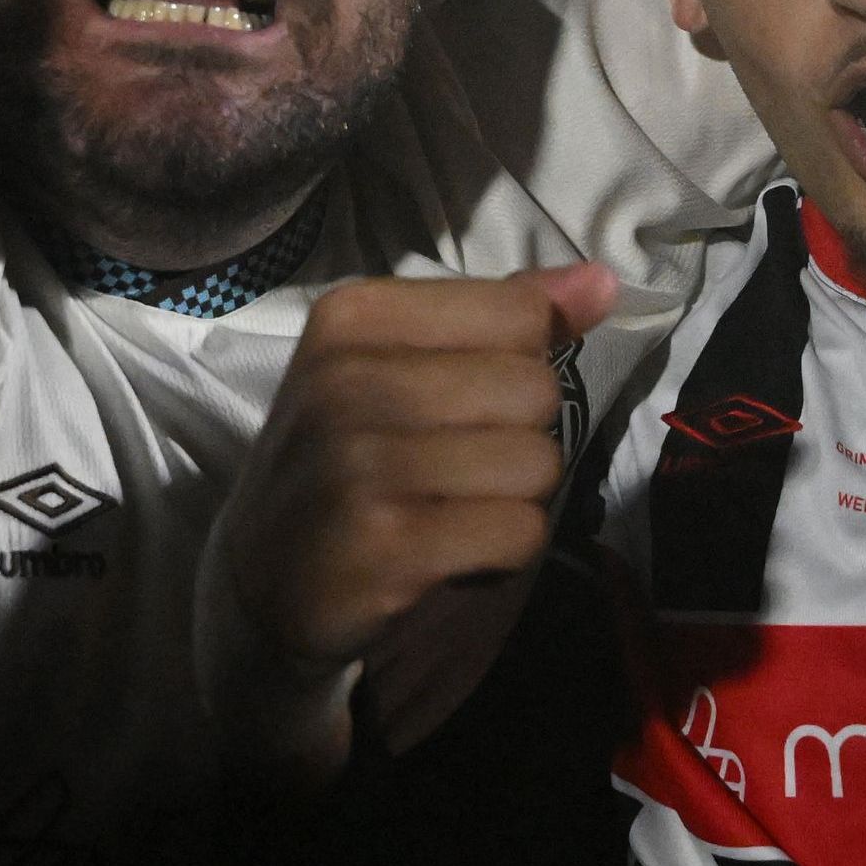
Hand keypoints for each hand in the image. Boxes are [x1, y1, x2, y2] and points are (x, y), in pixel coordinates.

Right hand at [221, 265, 618, 669]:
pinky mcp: (387, 546)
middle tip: (450, 468)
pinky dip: (504, 552)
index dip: (514, 364)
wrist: (261, 584)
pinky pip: (520, 531)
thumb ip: (501, 316)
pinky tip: (449, 553)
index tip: (456, 400)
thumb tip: (603, 282)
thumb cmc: (344, 461)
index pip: (517, 313)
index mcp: (352, 316)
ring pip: (536, 463)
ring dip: (512, 498)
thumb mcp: (398, 365)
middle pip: (534, 389)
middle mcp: (347, 380)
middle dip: (516, 437)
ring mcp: (361, 465)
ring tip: (449, 510)